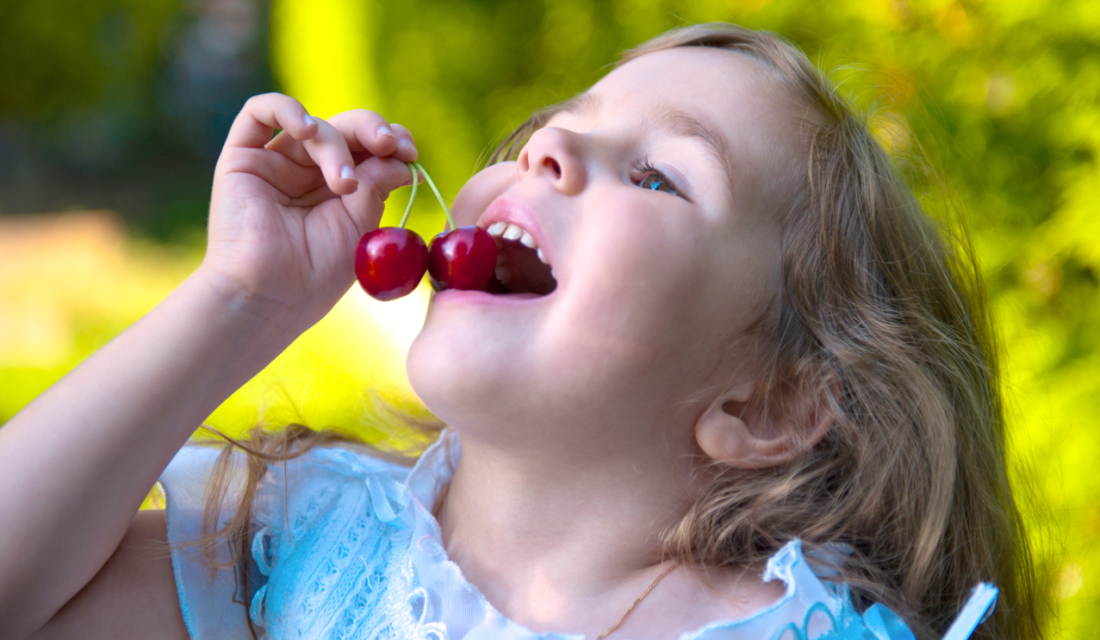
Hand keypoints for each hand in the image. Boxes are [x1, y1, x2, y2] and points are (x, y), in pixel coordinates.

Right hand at [202, 93, 417, 331]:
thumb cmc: (316, 273)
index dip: (392, 141)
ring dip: (338, 147)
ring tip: (345, 185)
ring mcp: (277, 161)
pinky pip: (259, 111)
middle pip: (347, 128)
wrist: (268, 296)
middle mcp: (309, 170)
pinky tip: (308, 128)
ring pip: (316, 126)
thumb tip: (402, 157)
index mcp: (341, 187)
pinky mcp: (242, 157)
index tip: (411, 153)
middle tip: (390, 146)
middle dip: (373, 131)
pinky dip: (287, 109)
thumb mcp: (360, 225)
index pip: (370, 147)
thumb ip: (378, 185)